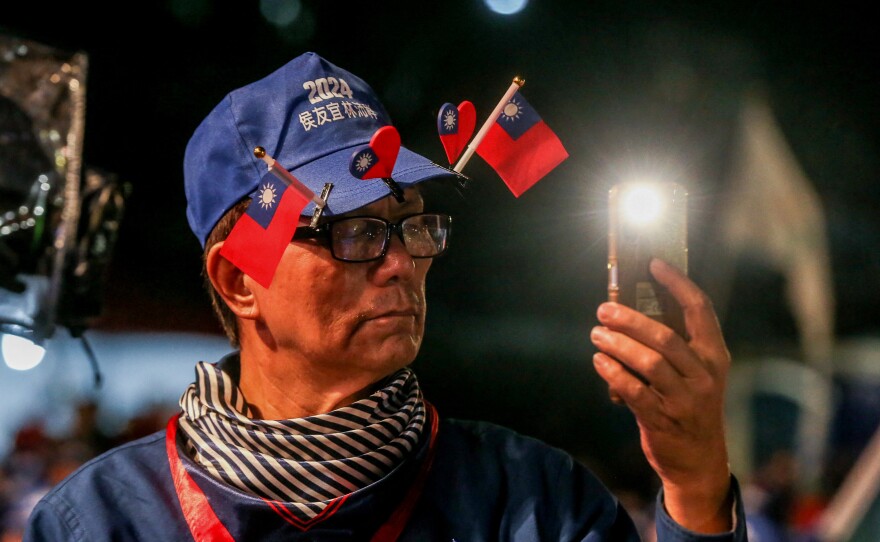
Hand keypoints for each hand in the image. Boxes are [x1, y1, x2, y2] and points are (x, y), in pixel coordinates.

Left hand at [590, 258, 731, 532]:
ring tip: (597, 333)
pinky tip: (599, 361)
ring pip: (648, 362)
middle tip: (604, 309)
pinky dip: (613, 373)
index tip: (653, 264)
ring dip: (617, 344)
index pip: (700, 310)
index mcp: (714, 356)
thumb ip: (674, 346)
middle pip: (665, 336)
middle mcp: (704, 375)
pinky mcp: (663, 419)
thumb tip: (632, 310)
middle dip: (630, 319)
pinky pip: (633, 391)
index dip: (677, 283)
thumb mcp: (695, 375)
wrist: (699, 461)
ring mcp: (685, 399)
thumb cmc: (690, 406)